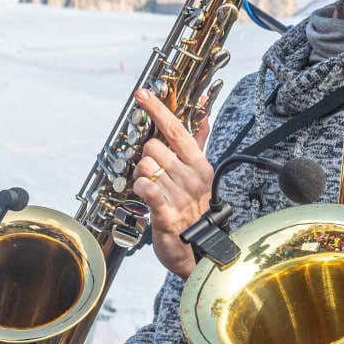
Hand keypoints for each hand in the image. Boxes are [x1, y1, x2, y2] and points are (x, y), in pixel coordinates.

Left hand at [129, 88, 213, 278]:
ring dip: (141, 177)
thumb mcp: (199, 173)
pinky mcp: (166, 214)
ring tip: (153, 190)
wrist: (198, 249)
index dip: (158, 109)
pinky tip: (145, 194)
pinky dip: (140, 188)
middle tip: (155, 174)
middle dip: (146, 158)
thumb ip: (199, 141)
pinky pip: (145, 188)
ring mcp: (181, 196)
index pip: (177, 130)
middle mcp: (192, 177)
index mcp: (200, 164)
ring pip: (144, 168)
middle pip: (153, 148)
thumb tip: (204, 113)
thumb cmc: (194, 209)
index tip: (142, 93)